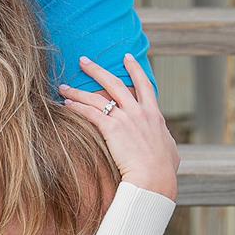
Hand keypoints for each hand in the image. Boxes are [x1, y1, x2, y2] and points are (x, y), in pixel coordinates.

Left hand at [60, 55, 179, 201]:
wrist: (154, 178)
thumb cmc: (164, 170)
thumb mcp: (171, 150)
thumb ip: (165, 141)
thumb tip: (167, 142)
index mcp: (154, 115)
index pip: (144, 85)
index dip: (135, 69)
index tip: (127, 57)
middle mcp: (138, 112)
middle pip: (115, 83)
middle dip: (97, 70)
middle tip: (84, 61)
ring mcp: (125, 119)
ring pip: (97, 97)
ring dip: (78, 90)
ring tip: (64, 86)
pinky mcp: (112, 129)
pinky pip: (90, 113)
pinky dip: (77, 107)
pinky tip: (66, 104)